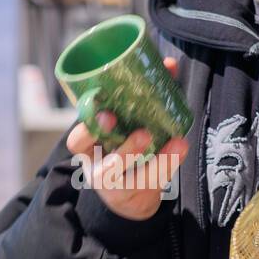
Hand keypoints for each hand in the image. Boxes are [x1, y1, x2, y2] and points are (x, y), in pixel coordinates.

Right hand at [66, 56, 189, 221]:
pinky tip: (181, 145)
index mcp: (90, 150)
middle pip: (105, 167)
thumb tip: (169, 64)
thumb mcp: (127, 125)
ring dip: (156, 161)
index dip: (87, 131)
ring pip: (137, 181)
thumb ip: (142, 96)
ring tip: (172, 140)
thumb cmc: (126, 147)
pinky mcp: (139, 194)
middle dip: (124, 149)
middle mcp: (99, 170)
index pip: (77, 143)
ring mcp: (119, 187)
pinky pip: (153, 181)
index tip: (106, 114)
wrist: (134, 194)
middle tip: (143, 132)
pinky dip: (170, 161)